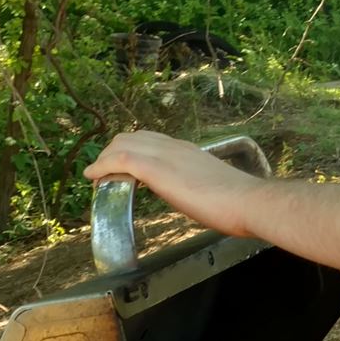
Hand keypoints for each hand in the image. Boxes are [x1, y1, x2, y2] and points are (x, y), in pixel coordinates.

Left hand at [85, 131, 266, 237]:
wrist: (246, 201)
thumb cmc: (237, 203)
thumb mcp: (210, 188)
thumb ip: (194, 187)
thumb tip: (191, 197)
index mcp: (187, 151)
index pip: (151, 141)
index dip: (131, 151)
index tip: (122, 169)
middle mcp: (173, 147)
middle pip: (132, 137)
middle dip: (113, 153)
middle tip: (104, 175)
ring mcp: (163, 155)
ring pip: (122, 144)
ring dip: (105, 160)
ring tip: (96, 178)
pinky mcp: (155, 168)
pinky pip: (119, 160)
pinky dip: (102, 166)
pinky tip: (93, 177)